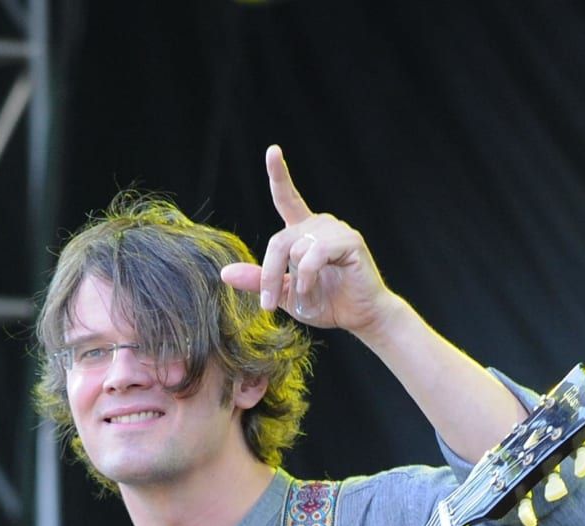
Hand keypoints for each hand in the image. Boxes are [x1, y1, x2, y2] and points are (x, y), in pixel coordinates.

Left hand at [220, 144, 396, 333]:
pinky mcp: (350, 241)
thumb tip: (225, 273)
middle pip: (278, 241)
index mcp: (304, 232)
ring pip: (295, 249)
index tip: (273, 151)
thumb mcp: (284, 293)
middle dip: (269, 275)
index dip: (279, 175)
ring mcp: (336, 230)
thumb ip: (258, 280)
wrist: (359, 316)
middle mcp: (319, 225)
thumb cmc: (325, 302)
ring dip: (294, 280)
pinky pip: (314, 254)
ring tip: (306, 296)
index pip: (287, 198)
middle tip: (269, 304)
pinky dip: (306, 276)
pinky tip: (312, 288)